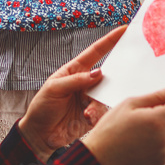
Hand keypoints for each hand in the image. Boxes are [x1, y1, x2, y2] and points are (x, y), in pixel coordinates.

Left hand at [18, 26, 125, 162]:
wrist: (40, 134)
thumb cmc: (43, 107)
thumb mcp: (54, 89)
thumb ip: (75, 80)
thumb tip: (98, 73)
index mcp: (75, 70)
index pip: (95, 52)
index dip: (109, 41)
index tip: (123, 30)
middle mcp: (86, 83)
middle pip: (106, 75)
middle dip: (114, 77)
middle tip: (123, 77)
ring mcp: (91, 99)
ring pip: (105, 96)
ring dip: (98, 104)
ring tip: (87, 112)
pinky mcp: (94, 115)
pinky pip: (103, 112)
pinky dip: (96, 115)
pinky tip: (88, 119)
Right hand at [81, 84, 164, 164]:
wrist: (100, 156)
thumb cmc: (110, 129)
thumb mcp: (130, 104)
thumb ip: (156, 95)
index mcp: (158, 121)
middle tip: (147, 107)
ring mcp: (164, 151)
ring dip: (163, 122)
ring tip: (140, 124)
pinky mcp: (161, 160)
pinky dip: (158, 135)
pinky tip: (140, 135)